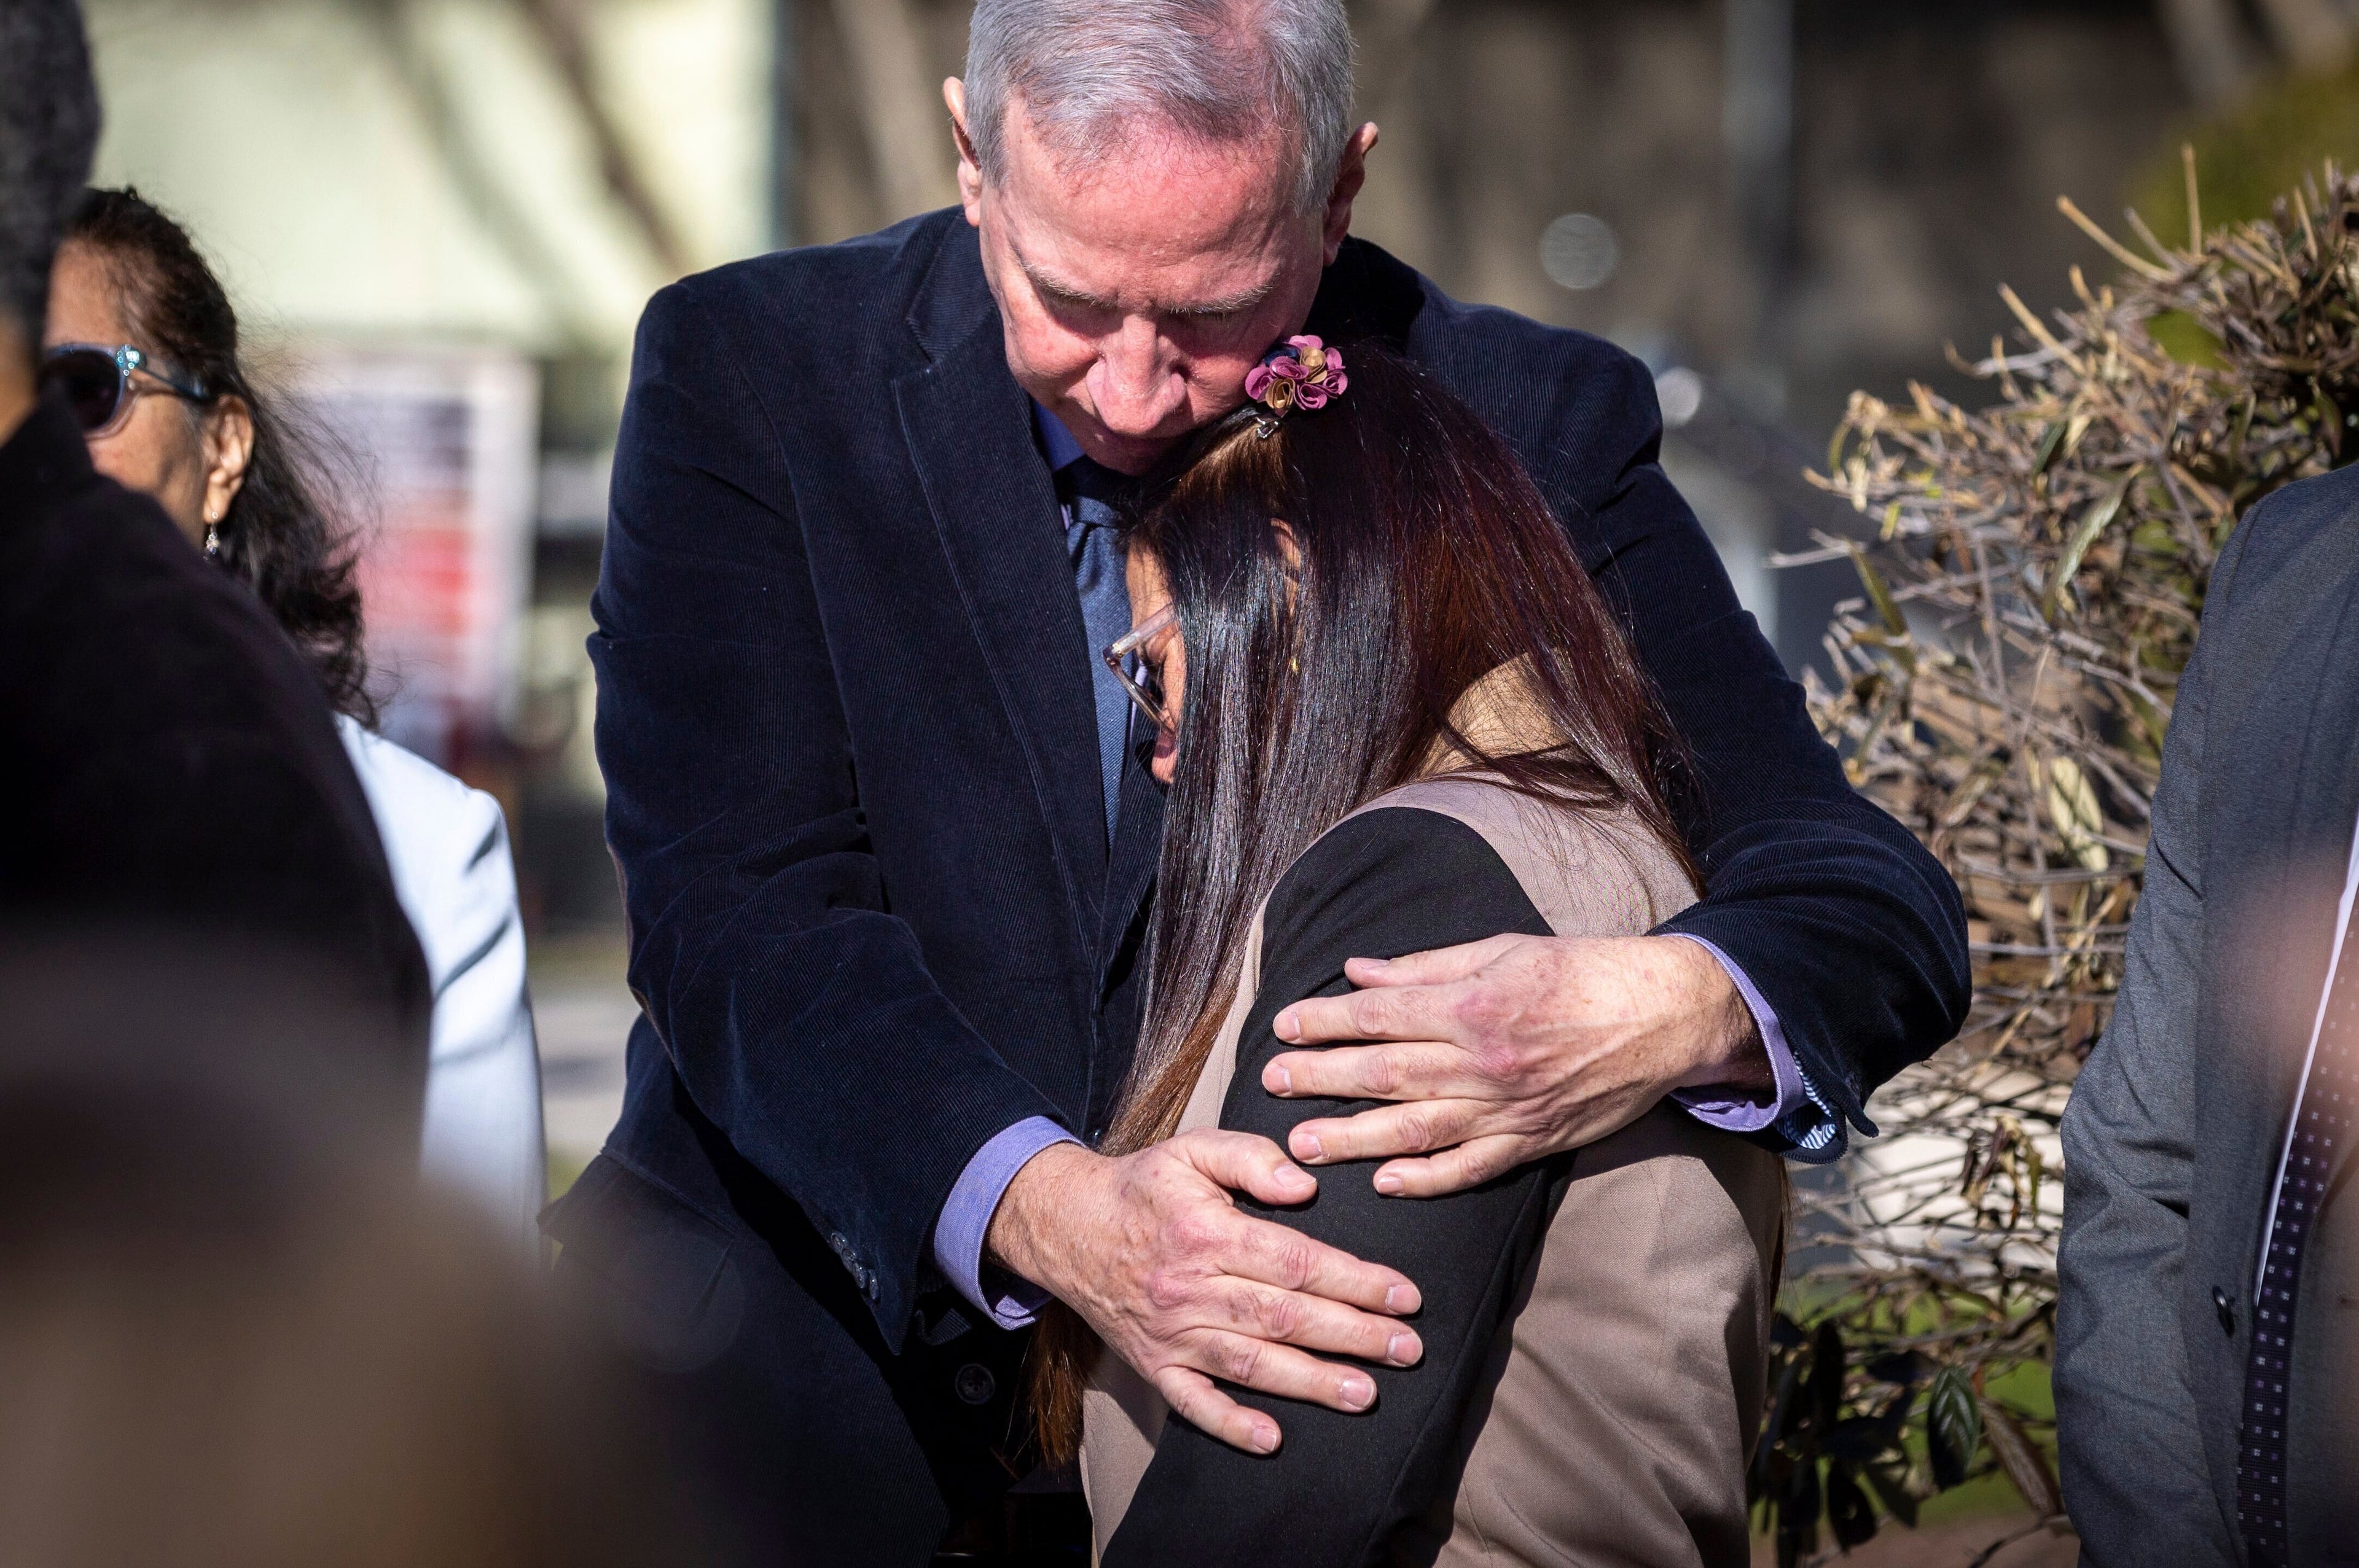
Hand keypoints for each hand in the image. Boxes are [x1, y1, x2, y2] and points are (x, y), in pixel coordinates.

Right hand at [986, 1133, 1423, 1454]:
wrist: (1066, 1227)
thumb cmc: (1143, 1188)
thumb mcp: (1192, 1149)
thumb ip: (1250, 1157)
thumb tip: (1303, 1185)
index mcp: (1207, 1232)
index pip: (1294, 1261)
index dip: (1353, 1280)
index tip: (1403, 1294)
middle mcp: (1190, 1288)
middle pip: (1283, 1316)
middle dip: (1352, 1334)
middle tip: (1407, 1349)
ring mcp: (1171, 1334)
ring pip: (1250, 1363)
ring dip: (1310, 1382)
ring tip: (1365, 1394)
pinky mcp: (1153, 1365)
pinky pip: (1193, 1403)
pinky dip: (1231, 1424)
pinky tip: (1272, 1438)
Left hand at [1263, 933, 1767, 1196]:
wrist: (1663, 1014)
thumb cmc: (1581, 971)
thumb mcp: (1502, 949)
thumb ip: (1424, 967)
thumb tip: (1358, 972)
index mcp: (1474, 1004)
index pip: (1380, 1015)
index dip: (1325, 1022)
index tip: (1283, 1027)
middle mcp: (1485, 1061)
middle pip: (1385, 1072)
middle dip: (1322, 1079)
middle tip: (1270, 1085)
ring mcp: (1509, 1107)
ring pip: (1416, 1129)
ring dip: (1354, 1139)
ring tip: (1303, 1146)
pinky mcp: (1534, 1141)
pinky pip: (1472, 1167)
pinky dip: (1427, 1179)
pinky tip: (1386, 1184)